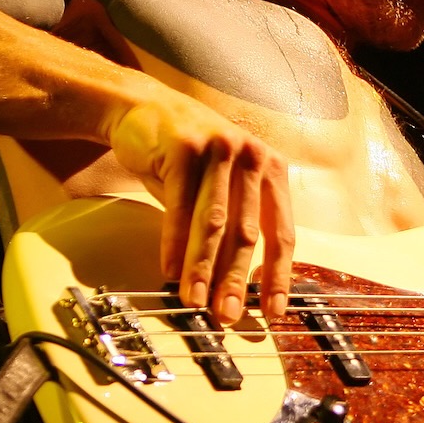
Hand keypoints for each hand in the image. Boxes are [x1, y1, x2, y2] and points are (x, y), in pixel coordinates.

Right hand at [107, 91, 294, 323]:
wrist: (142, 107)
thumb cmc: (186, 156)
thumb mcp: (221, 185)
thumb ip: (234, 225)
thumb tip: (236, 284)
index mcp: (271, 169)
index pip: (281, 231)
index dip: (278, 274)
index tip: (273, 310)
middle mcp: (252, 157)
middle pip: (247, 232)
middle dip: (236, 280)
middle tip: (228, 315)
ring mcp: (220, 150)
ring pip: (213, 223)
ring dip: (204, 268)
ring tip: (196, 301)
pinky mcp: (185, 149)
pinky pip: (180, 208)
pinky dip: (174, 244)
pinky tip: (170, 271)